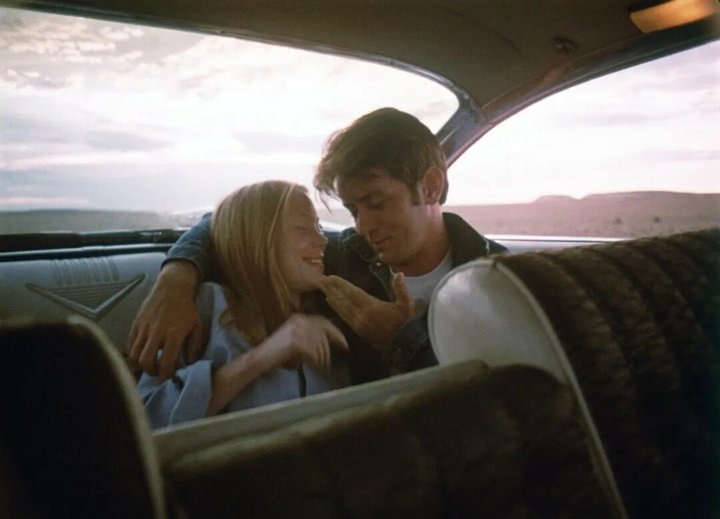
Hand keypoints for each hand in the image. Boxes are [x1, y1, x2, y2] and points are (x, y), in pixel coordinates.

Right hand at [126, 261, 203, 380]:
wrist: (172, 287)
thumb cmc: (187, 308)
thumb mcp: (197, 326)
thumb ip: (194, 346)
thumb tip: (191, 364)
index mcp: (173, 334)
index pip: (166, 362)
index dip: (165, 376)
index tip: (167, 381)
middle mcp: (156, 332)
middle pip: (146, 362)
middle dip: (151, 372)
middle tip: (158, 372)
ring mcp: (144, 328)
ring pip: (134, 355)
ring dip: (141, 364)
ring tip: (150, 364)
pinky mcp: (136, 323)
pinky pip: (129, 344)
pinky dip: (133, 353)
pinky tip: (142, 353)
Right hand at [258, 314, 348, 370]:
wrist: (259, 359)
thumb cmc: (278, 353)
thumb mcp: (296, 339)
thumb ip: (311, 336)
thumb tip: (333, 341)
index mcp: (300, 317)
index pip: (323, 322)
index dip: (336, 333)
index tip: (345, 344)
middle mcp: (300, 320)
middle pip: (323, 335)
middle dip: (328, 350)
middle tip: (330, 363)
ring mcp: (297, 329)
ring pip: (320, 345)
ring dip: (321, 359)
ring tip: (320, 367)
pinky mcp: (296, 340)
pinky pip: (313, 352)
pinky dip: (315, 361)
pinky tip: (313, 367)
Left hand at [319, 273, 413, 348]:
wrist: (403, 344)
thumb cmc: (405, 322)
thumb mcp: (407, 305)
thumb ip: (402, 289)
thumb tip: (399, 273)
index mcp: (372, 307)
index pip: (353, 293)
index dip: (341, 285)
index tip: (331, 277)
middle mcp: (362, 315)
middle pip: (343, 300)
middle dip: (332, 289)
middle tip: (322, 280)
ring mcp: (358, 324)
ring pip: (341, 308)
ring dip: (332, 298)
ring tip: (324, 289)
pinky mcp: (358, 330)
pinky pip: (343, 317)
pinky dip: (336, 308)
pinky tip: (331, 302)